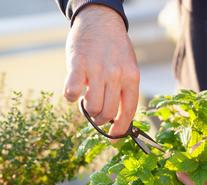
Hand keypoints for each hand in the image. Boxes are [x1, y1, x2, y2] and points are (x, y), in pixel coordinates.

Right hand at [64, 5, 139, 136]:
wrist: (101, 20)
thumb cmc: (115, 49)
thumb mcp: (129, 68)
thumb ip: (124, 91)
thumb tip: (116, 119)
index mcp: (132, 77)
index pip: (129, 112)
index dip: (120, 129)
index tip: (114, 138)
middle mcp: (116, 75)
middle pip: (107, 113)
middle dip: (100, 120)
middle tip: (96, 115)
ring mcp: (97, 69)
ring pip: (92, 107)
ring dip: (88, 110)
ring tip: (88, 99)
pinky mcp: (78, 64)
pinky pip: (72, 92)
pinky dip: (72, 97)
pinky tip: (75, 91)